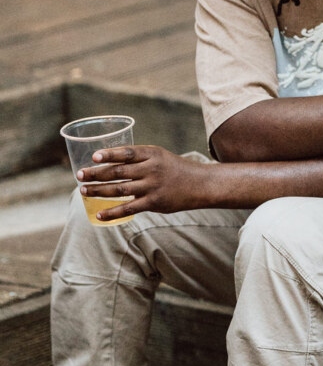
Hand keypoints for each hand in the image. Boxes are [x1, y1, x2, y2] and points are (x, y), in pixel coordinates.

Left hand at [77, 146, 211, 220]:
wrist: (200, 185)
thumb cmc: (175, 169)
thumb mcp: (160, 156)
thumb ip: (139, 159)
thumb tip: (110, 164)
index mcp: (152, 154)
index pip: (127, 152)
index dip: (109, 154)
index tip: (93, 156)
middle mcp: (151, 169)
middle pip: (118, 171)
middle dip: (96, 173)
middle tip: (80, 175)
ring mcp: (152, 186)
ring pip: (119, 189)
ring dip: (99, 190)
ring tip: (83, 191)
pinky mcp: (154, 203)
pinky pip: (128, 208)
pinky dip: (112, 212)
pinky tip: (99, 213)